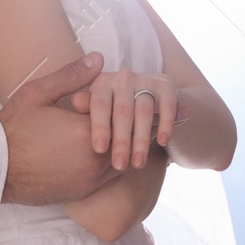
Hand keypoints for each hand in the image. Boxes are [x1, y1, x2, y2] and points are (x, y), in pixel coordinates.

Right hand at [0, 52, 121, 205]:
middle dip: (126, 126)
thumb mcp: (38, 93)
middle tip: (121, 114)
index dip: (120, 104)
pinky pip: (112, 177)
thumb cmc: (14, 128)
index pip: (122, 114)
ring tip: (110, 132)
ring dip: (121, 146)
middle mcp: (94, 159)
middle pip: (129, 139)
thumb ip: (71, 76)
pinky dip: (111, 164)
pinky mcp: (84, 192)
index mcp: (85, 131)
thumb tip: (99, 59)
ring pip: (124, 160)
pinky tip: (98, 151)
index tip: (116, 98)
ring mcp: (90, 178)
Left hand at [67, 69, 184, 170]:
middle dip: (121, 141)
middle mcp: (123, 78)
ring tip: (138, 163)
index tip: (98, 150)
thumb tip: (76, 101)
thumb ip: (86, 107)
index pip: (100, 104)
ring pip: (144, 111)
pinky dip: (166, 123)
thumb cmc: (111, 109)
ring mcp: (145, 81)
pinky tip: (162, 142)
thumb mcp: (95, 108)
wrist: (145, 96)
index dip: (100, 127)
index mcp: (102, 83)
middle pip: (122, 111)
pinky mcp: (166, 87)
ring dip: (141, 139)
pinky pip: (167, 105)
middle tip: (119, 166)